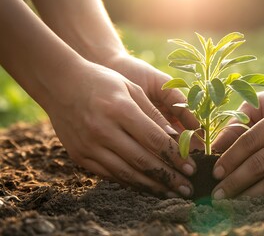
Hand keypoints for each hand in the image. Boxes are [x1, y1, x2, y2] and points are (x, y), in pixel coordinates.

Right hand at [46, 60, 194, 197]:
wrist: (59, 83)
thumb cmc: (102, 82)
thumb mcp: (132, 89)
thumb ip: (154, 115)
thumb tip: (176, 139)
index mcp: (120, 109)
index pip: (155, 140)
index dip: (176, 157)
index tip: (192, 168)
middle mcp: (103, 130)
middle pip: (143, 161)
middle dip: (169, 178)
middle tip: (188, 189)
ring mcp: (89, 145)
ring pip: (127, 173)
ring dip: (152, 186)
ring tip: (171, 193)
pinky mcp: (80, 156)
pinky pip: (110, 175)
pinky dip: (131, 182)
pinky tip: (147, 186)